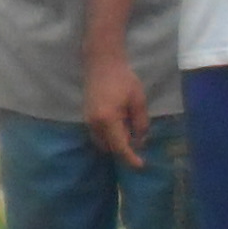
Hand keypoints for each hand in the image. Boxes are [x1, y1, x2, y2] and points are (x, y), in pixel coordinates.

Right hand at [82, 52, 148, 167]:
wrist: (102, 62)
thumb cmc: (123, 79)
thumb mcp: (138, 100)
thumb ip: (140, 123)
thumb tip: (140, 140)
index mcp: (108, 120)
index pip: (120, 146)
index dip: (131, 158)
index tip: (141, 165)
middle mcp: (94, 124)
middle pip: (110, 147)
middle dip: (124, 147)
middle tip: (138, 137)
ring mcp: (88, 121)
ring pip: (103, 143)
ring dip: (116, 142)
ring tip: (128, 128)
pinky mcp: (86, 117)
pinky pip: (98, 135)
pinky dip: (109, 136)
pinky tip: (119, 123)